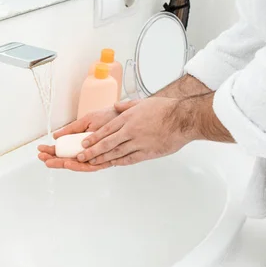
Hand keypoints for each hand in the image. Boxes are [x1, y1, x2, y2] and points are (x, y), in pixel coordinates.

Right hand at [37, 106, 127, 170]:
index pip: (66, 150)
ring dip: (62, 164)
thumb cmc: (110, 116)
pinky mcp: (106, 159)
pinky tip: (67, 163)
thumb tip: (56, 136)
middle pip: (69, 159)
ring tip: (49, 161)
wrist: (127, 115)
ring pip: (77, 164)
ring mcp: (97, 156)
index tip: (41, 149)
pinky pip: (91, 166)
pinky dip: (78, 165)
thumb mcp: (87, 121)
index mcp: (84, 143)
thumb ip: (72, 130)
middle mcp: (90, 152)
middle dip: (54, 159)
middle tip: (41, 157)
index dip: (53, 151)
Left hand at [77, 98, 191, 168]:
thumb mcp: (143, 102)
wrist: (184, 119)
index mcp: (128, 118)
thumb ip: (128, 105)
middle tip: (81, 156)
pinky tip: (112, 164)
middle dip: (93, 150)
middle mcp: (131, 130)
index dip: (93, 137)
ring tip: (92, 162)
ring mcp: (139, 142)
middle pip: (107, 142)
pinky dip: (119, 162)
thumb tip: (116, 105)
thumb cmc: (166, 109)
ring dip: (103, 158)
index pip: (106, 129)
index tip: (84, 143)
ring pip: (116, 152)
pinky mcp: (148, 152)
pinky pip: (130, 159)